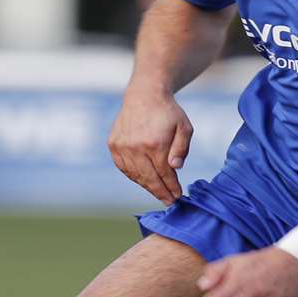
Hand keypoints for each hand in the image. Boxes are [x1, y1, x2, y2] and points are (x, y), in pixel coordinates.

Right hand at [109, 89, 193, 205]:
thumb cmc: (168, 112)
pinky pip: (124, 168)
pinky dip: (134, 176)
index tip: (177, 197)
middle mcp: (135, 147)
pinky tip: (144, 179)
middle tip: (168, 201)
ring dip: (147, 186)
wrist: (144, 95)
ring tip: (158, 191)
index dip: (171, 187)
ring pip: (135, 175)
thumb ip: (182, 149)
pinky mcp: (113, 145)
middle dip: (160, 192)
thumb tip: (175, 168)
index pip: (164, 174)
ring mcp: (122, 147)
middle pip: (149, 178)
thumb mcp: (184, 127)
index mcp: (155, 144)